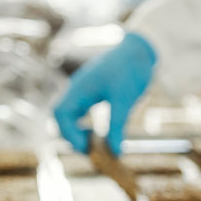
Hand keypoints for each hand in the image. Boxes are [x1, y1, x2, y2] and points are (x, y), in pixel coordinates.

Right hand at [53, 32, 156, 153]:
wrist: (140, 49)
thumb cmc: (131, 69)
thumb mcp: (125, 99)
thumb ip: (117, 125)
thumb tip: (115, 152)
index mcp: (80, 88)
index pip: (60, 113)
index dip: (69, 133)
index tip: (87, 147)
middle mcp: (77, 89)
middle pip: (61, 116)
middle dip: (72, 135)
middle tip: (91, 149)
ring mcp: (82, 90)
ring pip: (69, 115)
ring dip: (77, 131)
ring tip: (95, 143)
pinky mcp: (91, 92)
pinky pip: (79, 112)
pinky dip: (84, 125)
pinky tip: (98, 133)